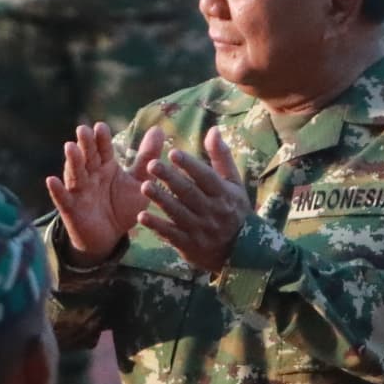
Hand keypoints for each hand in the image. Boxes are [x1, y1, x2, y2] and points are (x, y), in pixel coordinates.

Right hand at [49, 121, 155, 262]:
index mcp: (106, 166)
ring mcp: (79, 190)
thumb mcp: (138, 182)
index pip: (104, 149)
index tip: (101, 127)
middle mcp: (90, 174)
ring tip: (70, 147)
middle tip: (84, 130)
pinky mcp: (71, 208)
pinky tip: (52, 180)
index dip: (102, 139)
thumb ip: (147, 158)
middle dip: (86, 144)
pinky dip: (57, 190)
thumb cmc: (122, 206)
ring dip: (72, 161)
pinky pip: (63, 198)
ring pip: (75, 173)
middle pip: (88, 156)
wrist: (109, 237)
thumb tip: (158, 129)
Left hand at [142, 127, 252, 275]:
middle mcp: (213, 212)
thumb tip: (213, 130)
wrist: (241, 253)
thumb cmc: (234, 210)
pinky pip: (172, 235)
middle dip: (170, 179)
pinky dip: (157, 226)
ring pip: (179, 213)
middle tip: (151, 165)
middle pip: (189, 193)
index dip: (190, 165)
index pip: (206, 177)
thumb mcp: (234, 184)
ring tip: (144, 186)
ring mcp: (201, 230)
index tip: (173, 153)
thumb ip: (221, 157)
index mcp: (224, 195)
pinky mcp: (190, 246)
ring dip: (161, 200)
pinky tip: (142, 216)